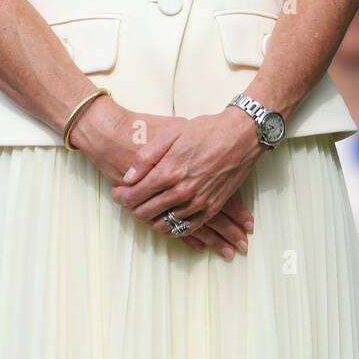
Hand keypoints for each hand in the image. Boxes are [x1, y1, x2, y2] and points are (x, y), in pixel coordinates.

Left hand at [110, 105, 262, 240]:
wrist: (240, 136)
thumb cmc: (205, 130)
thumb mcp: (170, 134)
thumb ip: (146, 157)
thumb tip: (128, 177)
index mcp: (168, 172)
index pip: (135, 195)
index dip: (121, 197)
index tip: (117, 193)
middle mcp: (181, 192)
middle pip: (146, 212)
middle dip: (132, 209)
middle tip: (127, 202)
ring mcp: (198, 203)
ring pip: (164, 224)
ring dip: (150, 220)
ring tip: (144, 210)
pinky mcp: (211, 208)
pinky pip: (186, 228)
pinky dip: (172, 228)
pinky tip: (165, 220)